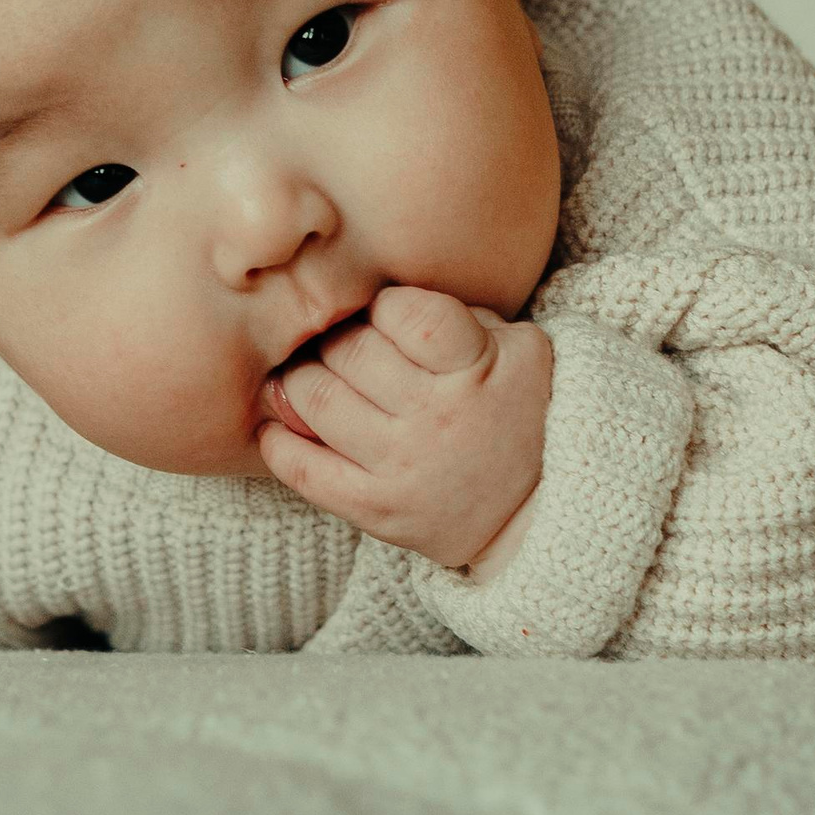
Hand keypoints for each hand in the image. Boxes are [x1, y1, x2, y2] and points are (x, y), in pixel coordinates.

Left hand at [257, 287, 551, 571]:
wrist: (536, 513)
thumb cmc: (518, 412)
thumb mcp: (518, 349)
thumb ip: (456, 314)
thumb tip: (372, 302)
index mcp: (478, 367)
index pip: (404, 313)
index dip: (382, 305)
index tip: (384, 315)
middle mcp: (437, 417)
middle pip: (348, 352)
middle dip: (334, 339)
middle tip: (341, 346)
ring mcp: (403, 466)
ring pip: (316, 399)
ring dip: (299, 381)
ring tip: (312, 378)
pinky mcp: (376, 509)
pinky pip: (303, 468)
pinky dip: (278, 441)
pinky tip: (281, 424)